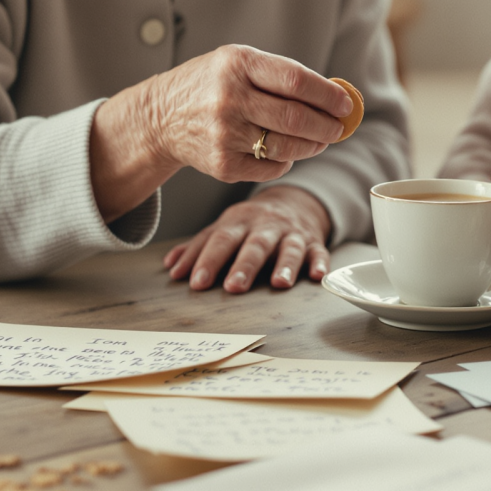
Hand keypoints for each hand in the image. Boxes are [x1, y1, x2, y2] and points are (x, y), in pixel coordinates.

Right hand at [90, 45, 352, 221]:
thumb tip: (336, 97)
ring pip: (287, 147)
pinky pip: (271, 168)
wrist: (161, 117)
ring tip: (320, 141)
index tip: (346, 103)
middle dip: (327, 126)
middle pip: (296, 119)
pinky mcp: (222, 165)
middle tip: (340, 128)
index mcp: (236, 64)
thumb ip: (282, 75)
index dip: (328, 95)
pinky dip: (286, 161)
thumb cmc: (212, 85)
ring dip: (312, 146)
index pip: (296, 81)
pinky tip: (284, 152)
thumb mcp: (238, 63)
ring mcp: (223, 135)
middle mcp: (228, 99)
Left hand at [163, 186, 331, 292]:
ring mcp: (291, 234)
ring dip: (285, 265)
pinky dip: (320, 263)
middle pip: (254, 245)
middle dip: (244, 266)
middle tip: (233, 287)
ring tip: (279, 283)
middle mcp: (265, 226)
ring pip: (289, 248)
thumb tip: (171, 267)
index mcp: (239, 222)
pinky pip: (319, 252)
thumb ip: (199, 247)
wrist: (293, 203)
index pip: (221, 240)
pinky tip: (317, 275)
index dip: (209, 260)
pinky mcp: (314, 242)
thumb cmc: (251, 223)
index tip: (197, 282)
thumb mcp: (224, 228)